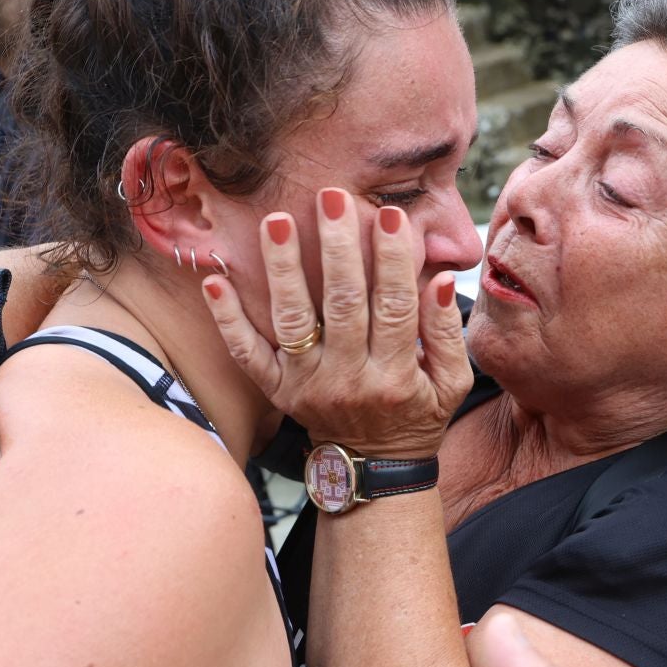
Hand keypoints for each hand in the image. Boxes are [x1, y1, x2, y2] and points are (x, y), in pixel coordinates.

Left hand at [203, 187, 469, 460]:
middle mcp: (346, 379)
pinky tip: (214, 280)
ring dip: (284, 267)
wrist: (373, 469)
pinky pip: (246, 353)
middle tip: (332, 197)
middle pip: (342, 304)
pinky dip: (228, 318)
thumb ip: (446, 333)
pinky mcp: (276, 389)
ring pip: (292, 320)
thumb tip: (438, 281)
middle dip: (338, 248)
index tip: (389, 215)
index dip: (392, 259)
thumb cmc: (418, 414)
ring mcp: (305, 384)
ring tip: (278, 221)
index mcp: (394, 376)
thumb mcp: (451, 384)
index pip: (394, 306)